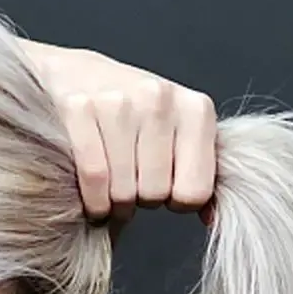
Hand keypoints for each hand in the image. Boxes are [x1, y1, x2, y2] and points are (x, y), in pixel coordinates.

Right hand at [19, 39, 217, 243]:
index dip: (177, 201)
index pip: (195, 191)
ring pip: (123, 189)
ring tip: (113, 189)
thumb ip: (202, 174)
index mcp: (195, 108)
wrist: (79, 73)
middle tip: (133, 185)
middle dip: (142, 199)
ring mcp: (118, 101)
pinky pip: (93, 176)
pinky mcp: (80, 108)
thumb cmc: (134, 111)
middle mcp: (159, 99)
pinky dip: (93, 200)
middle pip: (156, 192)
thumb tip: (213, 220)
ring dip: (115, 203)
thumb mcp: (180, 133)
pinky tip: (94, 198)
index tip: (165, 189)